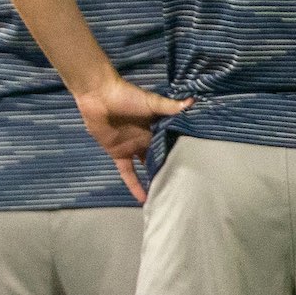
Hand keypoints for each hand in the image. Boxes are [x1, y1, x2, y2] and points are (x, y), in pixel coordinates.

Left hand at [73, 76, 190, 202]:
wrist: (99, 95)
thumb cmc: (126, 95)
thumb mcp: (151, 102)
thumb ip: (170, 106)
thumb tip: (193, 102)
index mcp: (156, 127)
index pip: (171, 143)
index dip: (181, 153)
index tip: (197, 167)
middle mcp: (147, 139)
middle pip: (160, 157)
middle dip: (170, 169)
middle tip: (186, 186)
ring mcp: (132, 148)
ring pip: (146, 167)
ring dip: (154, 178)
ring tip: (168, 195)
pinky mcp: (119, 154)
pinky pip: (128, 172)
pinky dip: (134, 185)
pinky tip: (143, 199)